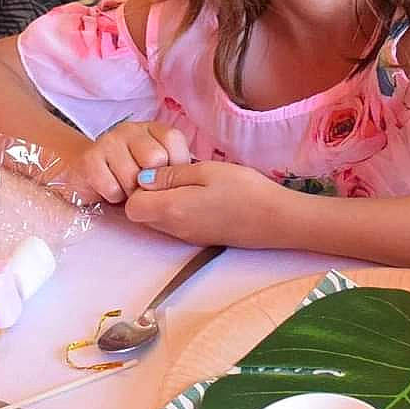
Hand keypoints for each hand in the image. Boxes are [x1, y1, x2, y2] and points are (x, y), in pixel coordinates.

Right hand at [69, 121, 191, 202]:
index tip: (166, 178)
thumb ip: (175, 169)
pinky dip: (114, 196)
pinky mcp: (90, 158)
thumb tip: (193, 181)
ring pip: (132, 175)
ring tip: (126, 189)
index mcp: (152, 129)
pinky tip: (111, 190)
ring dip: (131, 192)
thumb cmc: (131, 174)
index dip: (174, 165)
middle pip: (154, 158)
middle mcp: (130, 129)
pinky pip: (111, 187)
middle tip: (143, 187)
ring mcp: (108, 141)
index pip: (173, 139)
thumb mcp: (158, 168)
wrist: (87, 172)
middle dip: (151, 182)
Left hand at [123, 161, 280, 245]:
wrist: (278, 220)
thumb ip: (172, 175)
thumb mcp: (207, 171)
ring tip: (187, 181)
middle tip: (170, 172)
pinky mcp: (200, 238)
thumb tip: (143, 178)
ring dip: (163, 202)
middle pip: (142, 215)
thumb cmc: (244, 190)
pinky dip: (178, 209)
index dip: (136, 188)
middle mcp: (175, 230)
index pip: (131, 207)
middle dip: (148, 194)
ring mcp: (188, 237)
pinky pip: (175, 225)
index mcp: (173, 210)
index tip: (154, 170)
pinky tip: (199, 194)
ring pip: (158, 221)